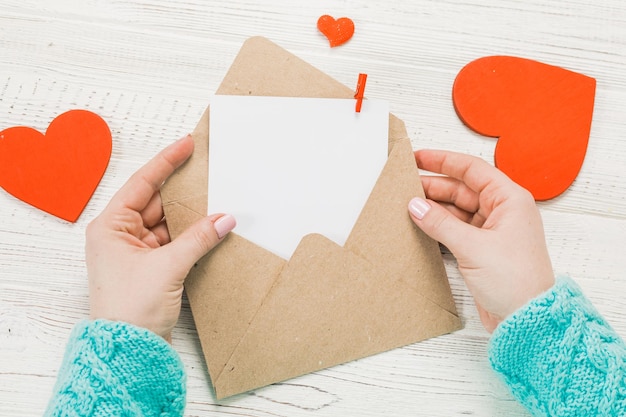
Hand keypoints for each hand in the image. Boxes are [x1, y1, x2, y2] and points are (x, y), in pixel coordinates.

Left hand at [86, 134, 235, 340]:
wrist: (129, 351)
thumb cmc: (131, 310)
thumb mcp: (167, 267)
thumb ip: (198, 239)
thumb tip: (224, 218)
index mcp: (111, 227)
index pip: (142, 184)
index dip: (166, 162)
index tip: (187, 145)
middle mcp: (121, 236)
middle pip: (157, 202)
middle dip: (184, 193)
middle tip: (209, 175)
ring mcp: (136, 252)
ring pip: (168, 223)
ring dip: (191, 218)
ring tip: (216, 204)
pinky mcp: (151, 268)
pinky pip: (175, 242)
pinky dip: (192, 236)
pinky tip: (210, 230)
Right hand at [407, 150, 553, 331]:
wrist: (527, 319)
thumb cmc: (515, 281)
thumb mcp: (473, 247)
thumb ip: (440, 224)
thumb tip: (415, 205)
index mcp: (509, 200)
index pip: (472, 169)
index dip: (443, 161)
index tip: (417, 158)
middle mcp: (502, 212)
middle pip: (462, 189)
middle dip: (433, 186)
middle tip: (404, 185)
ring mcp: (491, 231)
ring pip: (457, 210)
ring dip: (434, 208)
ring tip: (407, 205)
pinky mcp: (482, 250)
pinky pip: (456, 229)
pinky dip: (438, 227)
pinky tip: (420, 225)